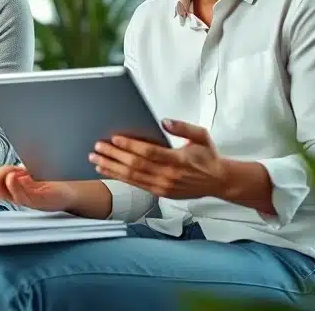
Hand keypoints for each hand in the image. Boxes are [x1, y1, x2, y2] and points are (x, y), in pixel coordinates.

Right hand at [0, 165, 76, 212]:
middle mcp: (17, 194)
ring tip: (10, 174)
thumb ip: (12, 169)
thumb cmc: (50, 179)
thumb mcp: (28, 171)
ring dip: (5, 181)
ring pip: (8, 193)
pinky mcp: (39, 202)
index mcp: (12, 186)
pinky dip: (18, 186)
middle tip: (0, 172)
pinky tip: (17, 177)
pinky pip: (24, 196)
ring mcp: (27, 199)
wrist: (72, 189)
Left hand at [89, 119, 225, 199]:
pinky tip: (108, 171)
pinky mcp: (160, 193)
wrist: (218, 181)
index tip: (115, 138)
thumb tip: (164, 121)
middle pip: (135, 165)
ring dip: (112, 168)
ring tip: (96, 159)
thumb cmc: (207, 157)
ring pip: (132, 177)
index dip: (130, 146)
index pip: (149, 153)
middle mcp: (169, 176)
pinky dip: (120, 178)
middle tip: (97, 147)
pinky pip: (136, 185)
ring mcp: (164, 187)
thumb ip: (183, 127)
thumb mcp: (201, 136)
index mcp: (179, 160)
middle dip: (114, 156)